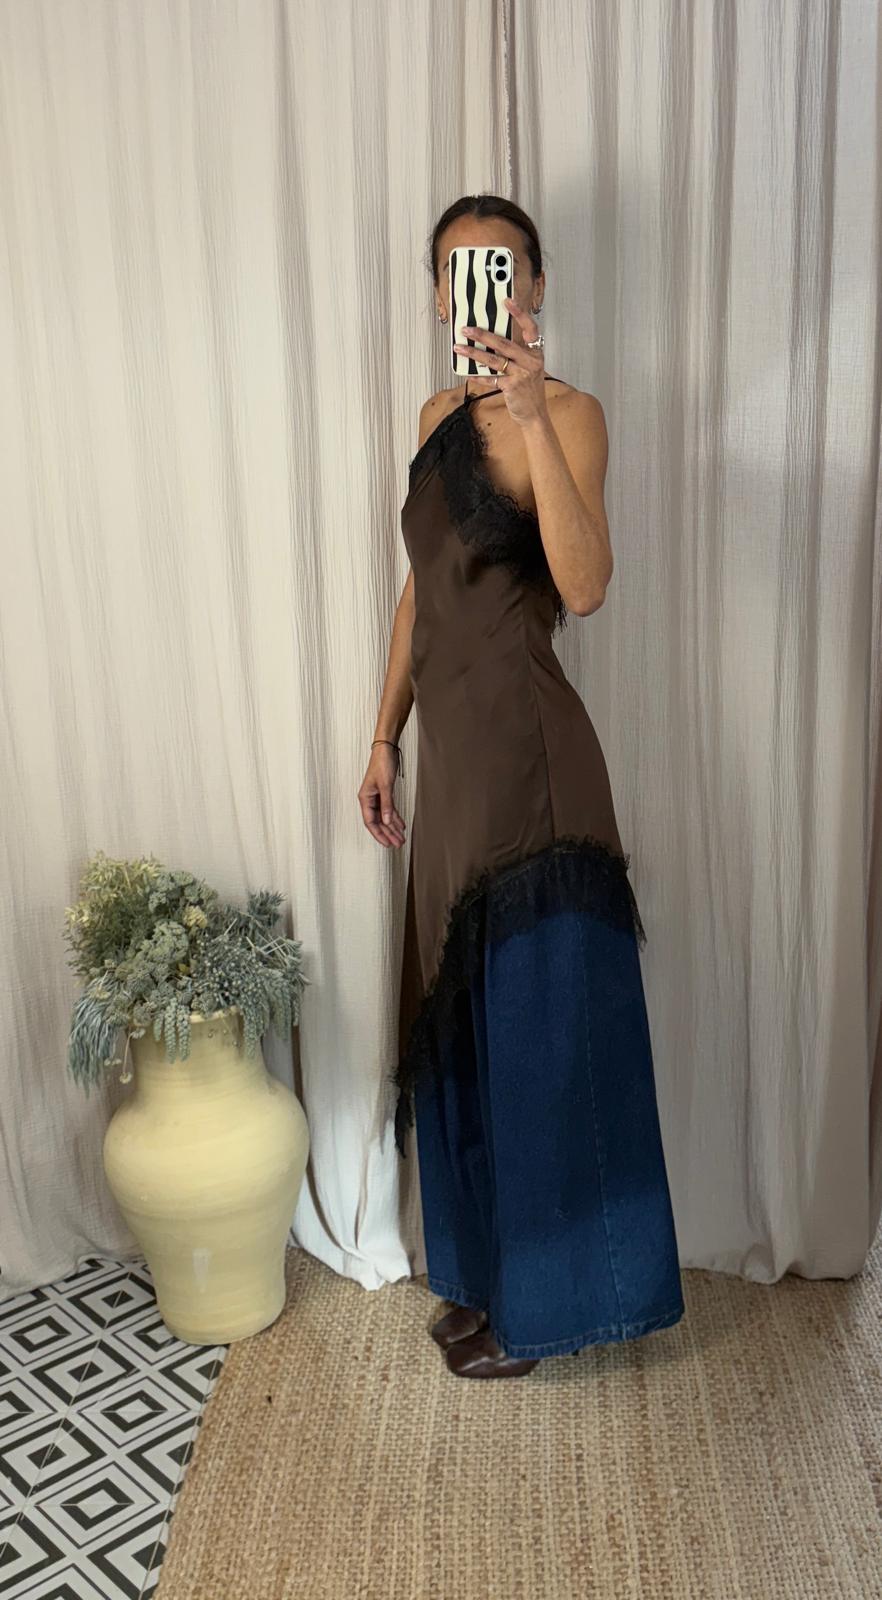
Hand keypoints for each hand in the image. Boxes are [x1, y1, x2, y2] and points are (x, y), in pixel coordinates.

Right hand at [358, 745, 406, 847]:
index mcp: (365, 798)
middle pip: (379, 822)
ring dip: (393, 827)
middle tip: (398, 844)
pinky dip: (395, 817)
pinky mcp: (384, 793)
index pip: (371, 822)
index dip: (379, 834)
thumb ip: (387, 804)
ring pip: (385, 817)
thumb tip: (387, 821)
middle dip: (388, 834)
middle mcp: (369, 800)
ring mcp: (377, 797)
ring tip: (401, 837)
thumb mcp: (385, 785)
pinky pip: (389, 810)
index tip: (387, 844)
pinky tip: (401, 825)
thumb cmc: (382, 763)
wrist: (385, 749)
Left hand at [453, 298, 547, 426]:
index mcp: (535, 353)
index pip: (530, 328)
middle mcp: (530, 361)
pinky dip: (478, 375)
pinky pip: (490, 378)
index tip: (507, 301)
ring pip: (494, 360)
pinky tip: (467, 372)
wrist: (535, 414)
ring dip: (474, 353)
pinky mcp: (511, 387)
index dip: (519, 314)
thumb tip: (491, 341)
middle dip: (483, 334)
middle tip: (467, 328)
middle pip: (504, 343)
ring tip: (459, 347)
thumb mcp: (528, 368)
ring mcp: (521, 374)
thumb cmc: (529, 390)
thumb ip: (515, 355)